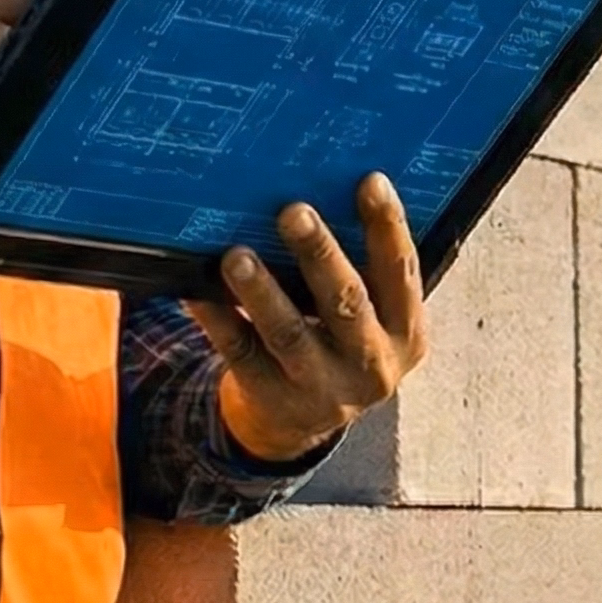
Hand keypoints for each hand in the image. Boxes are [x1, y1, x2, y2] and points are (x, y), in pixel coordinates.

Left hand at [186, 174, 428, 463]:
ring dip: (263, 292)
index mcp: (404, 332)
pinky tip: (197, 290)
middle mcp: (371, 363)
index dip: (388, 226)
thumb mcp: (370, 316)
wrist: (305, 421)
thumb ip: (363, 269)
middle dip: (319, 255)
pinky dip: (218, 318)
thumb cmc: (339, 340)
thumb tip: (323, 185)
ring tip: (237, 256)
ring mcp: (321, 387)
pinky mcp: (273, 397)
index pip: (401, 272)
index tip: (370, 180)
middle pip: (346, 303)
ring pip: (289, 334)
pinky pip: (240, 351)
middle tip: (292, 211)